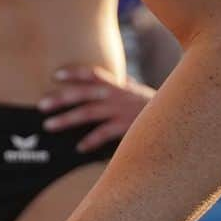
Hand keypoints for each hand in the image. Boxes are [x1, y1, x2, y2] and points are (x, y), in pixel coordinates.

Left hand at [39, 64, 153, 151]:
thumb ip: (130, 86)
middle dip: (61, 98)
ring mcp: (122, 110)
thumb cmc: (158, 107)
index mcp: (118, 86)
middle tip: (41, 106)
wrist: (179, 118)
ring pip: (89, 113)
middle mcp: (117, 95)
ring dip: (67, 119)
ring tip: (50, 125)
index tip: (56, 75)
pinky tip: (79, 147)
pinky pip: (105, 133)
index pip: (93, 74)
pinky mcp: (128, 127)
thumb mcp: (143, 93)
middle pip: (83, 93)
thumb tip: (125, 78)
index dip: (74, 73)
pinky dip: (91, 140)